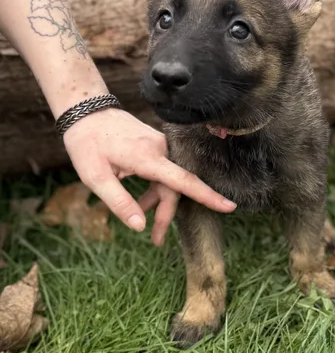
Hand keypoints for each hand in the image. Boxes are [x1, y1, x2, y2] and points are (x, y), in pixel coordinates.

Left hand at [63, 108, 235, 244]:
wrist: (87, 111)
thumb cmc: (87, 144)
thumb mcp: (95, 178)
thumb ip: (119, 202)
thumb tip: (140, 227)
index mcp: (147, 157)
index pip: (184, 180)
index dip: (207, 196)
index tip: (229, 207)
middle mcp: (160, 149)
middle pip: (175, 187)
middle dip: (167, 215)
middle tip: (156, 241)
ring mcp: (160, 146)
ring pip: (170, 182)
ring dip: (159, 203)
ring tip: (144, 224)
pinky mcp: (157, 147)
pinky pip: (164, 173)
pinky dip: (156, 190)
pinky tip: (141, 202)